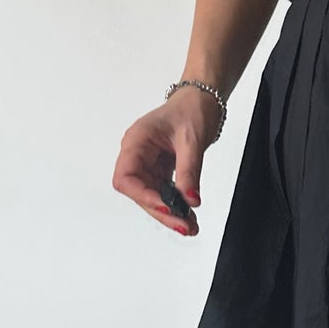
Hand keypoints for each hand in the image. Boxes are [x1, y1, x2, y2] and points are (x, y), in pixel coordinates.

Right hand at [111, 91, 221, 236]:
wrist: (202, 101)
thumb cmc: (191, 109)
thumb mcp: (191, 140)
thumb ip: (189, 171)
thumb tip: (190, 199)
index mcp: (136, 142)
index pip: (126, 178)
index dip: (143, 196)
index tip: (166, 206)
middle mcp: (138, 155)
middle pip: (139, 193)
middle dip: (161, 211)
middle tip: (183, 226)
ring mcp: (148, 164)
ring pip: (152, 197)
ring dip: (169, 213)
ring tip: (189, 226)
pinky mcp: (160, 170)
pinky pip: (164, 192)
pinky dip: (176, 205)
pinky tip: (188, 216)